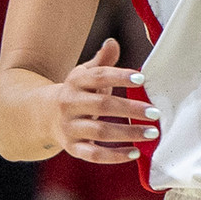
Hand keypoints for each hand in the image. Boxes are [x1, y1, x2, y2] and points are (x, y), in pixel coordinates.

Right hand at [43, 39, 157, 164]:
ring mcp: (70, 127)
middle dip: (130, 109)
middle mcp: (70, 104)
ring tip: (151, 133)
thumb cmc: (78, 93)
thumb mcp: (85, 74)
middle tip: (155, 113)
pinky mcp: (72, 148)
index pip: (98, 77)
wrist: (45, 116)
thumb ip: (102, 61)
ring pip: (99, 131)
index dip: (120, 76)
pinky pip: (94, 154)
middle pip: (102, 105)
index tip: (142, 79)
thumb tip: (112, 43)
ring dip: (127, 133)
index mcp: (75, 82)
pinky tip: (135, 153)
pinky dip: (114, 156)